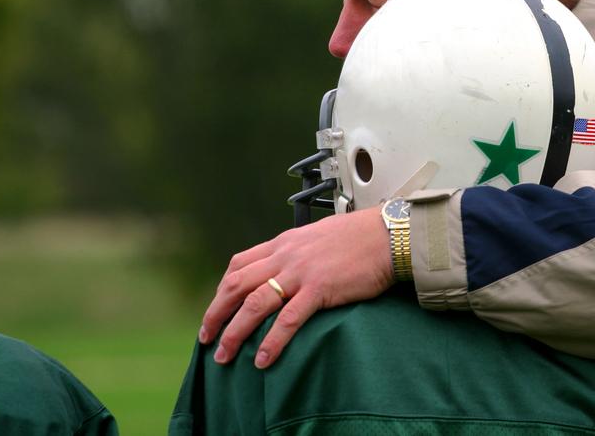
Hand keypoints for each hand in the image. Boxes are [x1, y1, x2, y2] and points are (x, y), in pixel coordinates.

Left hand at [198, 206, 392, 368]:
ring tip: (225, 356)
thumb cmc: (360, 237)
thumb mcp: (318, 237)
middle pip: (236, 285)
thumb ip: (298, 252)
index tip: (217, 309)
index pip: (239, 264)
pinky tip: (264, 360)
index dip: (222, 289)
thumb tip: (288, 270)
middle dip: (216, 314)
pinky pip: (289, 319)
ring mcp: (301, 272)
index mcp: (284, 243)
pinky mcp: (320, 289)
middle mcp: (286, 256)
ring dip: (234, 332)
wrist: (387, 235)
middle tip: (207, 338)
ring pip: (255, 304)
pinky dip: (272, 341)